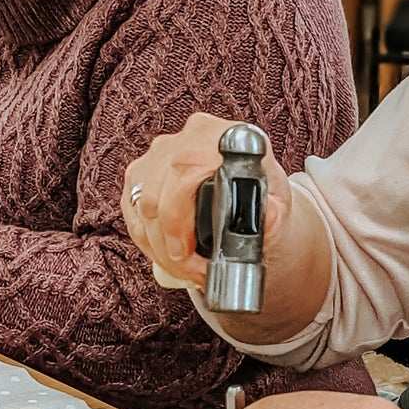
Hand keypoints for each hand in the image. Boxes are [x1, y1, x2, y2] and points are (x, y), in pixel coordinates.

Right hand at [122, 113, 294, 292]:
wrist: (252, 192)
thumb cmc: (265, 197)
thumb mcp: (278, 206)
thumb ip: (276, 214)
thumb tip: (271, 217)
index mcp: (223, 136)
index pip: (185, 167)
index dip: (178, 216)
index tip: (187, 253)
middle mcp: (188, 137)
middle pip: (156, 193)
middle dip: (169, 244)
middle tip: (191, 272)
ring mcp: (160, 152)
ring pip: (139, 205)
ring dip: (157, 246)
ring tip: (184, 269)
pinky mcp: (141, 170)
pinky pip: (130, 210)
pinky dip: (147, 239)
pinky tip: (167, 254)